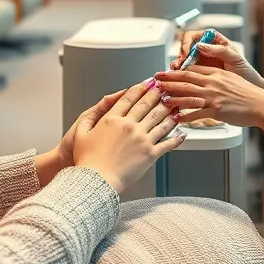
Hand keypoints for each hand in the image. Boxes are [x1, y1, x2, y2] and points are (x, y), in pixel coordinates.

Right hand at [72, 80, 188, 193]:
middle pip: (147, 105)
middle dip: (158, 93)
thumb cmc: (87, 160)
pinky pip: (167, 143)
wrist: (96, 181)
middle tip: (165, 87)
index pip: (129, 98)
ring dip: (170, 110)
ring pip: (160, 120)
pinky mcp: (150, 154)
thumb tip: (103, 103)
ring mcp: (142, 139)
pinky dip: (176, 137)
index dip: (140, 88)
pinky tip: (182, 133)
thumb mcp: (81, 132)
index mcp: (112, 119)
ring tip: (177, 104)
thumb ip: (91, 115)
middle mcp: (129, 126)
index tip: (147, 82)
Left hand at [154, 64, 263, 133]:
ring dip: (172, 97)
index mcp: (216, 74)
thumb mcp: (230, 78)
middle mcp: (213, 83)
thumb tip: (202, 79)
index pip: (192, 70)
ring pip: (188, 96)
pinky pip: (197, 113)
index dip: (176, 71)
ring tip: (161, 99)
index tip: (166, 72)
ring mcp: (214, 97)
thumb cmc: (247, 94)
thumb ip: (215, 77)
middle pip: (185, 80)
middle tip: (156, 80)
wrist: (262, 105)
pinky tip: (176, 118)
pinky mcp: (217, 110)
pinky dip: (185, 116)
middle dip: (168, 80)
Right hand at [170, 30, 263, 86]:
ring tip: (177, 72)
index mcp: (215, 41)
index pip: (195, 35)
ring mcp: (202, 62)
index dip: (188, 42)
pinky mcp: (199, 74)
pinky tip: (180, 79)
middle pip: (186, 47)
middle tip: (179, 65)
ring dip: (178, 65)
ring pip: (184, 59)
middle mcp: (206, 49)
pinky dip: (181, 75)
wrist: (249, 89)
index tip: (187, 53)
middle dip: (180, 55)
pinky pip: (187, 72)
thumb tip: (201, 45)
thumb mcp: (236, 59)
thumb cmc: (246, 72)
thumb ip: (220, 50)